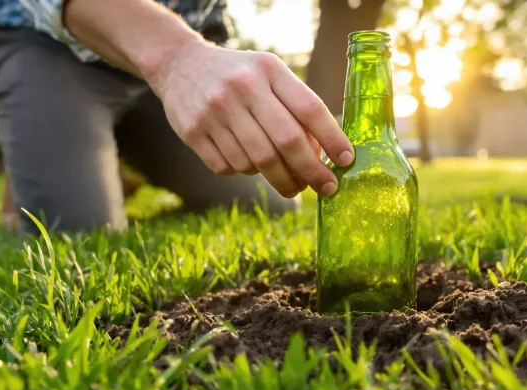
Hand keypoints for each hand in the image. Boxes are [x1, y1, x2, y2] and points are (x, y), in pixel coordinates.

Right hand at [147, 43, 354, 197]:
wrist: (179, 65)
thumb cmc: (239, 76)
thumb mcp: (269, 74)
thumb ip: (295, 106)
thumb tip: (324, 154)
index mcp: (268, 70)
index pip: (309, 108)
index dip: (332, 138)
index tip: (347, 160)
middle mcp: (242, 88)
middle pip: (286, 142)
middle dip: (311, 172)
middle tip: (326, 188)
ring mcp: (215, 111)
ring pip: (257, 162)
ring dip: (278, 177)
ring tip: (287, 179)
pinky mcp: (194, 132)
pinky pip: (229, 168)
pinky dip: (244, 172)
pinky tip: (247, 162)